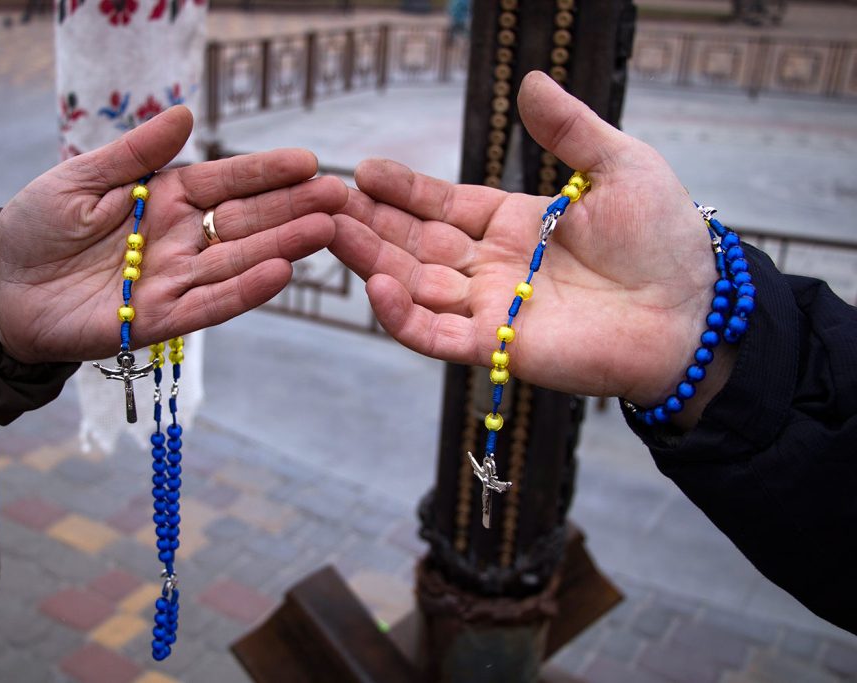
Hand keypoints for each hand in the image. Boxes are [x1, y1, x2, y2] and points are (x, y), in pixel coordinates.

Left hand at [0, 106, 347, 363]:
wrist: (0, 289)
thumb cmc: (36, 227)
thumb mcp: (79, 177)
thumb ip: (135, 153)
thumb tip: (186, 114)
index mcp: (166, 199)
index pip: (226, 181)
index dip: (266, 172)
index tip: (309, 161)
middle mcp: (181, 239)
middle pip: (245, 222)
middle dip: (292, 209)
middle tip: (338, 197)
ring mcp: (174, 280)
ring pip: (237, 262)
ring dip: (282, 247)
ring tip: (325, 231)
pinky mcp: (159, 320)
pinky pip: (208, 304)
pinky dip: (244, 291)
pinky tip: (281, 274)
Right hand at [331, 71, 734, 424]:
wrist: (695, 311)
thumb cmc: (665, 240)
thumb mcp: (619, 166)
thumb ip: (568, 128)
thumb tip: (530, 80)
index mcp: (515, 225)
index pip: (443, 205)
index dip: (404, 188)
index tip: (364, 169)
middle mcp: (494, 267)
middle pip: (415, 244)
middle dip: (369, 222)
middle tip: (323, 199)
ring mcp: (492, 308)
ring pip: (413, 285)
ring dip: (370, 260)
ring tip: (330, 232)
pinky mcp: (498, 346)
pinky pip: (436, 334)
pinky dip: (401, 315)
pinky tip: (375, 283)